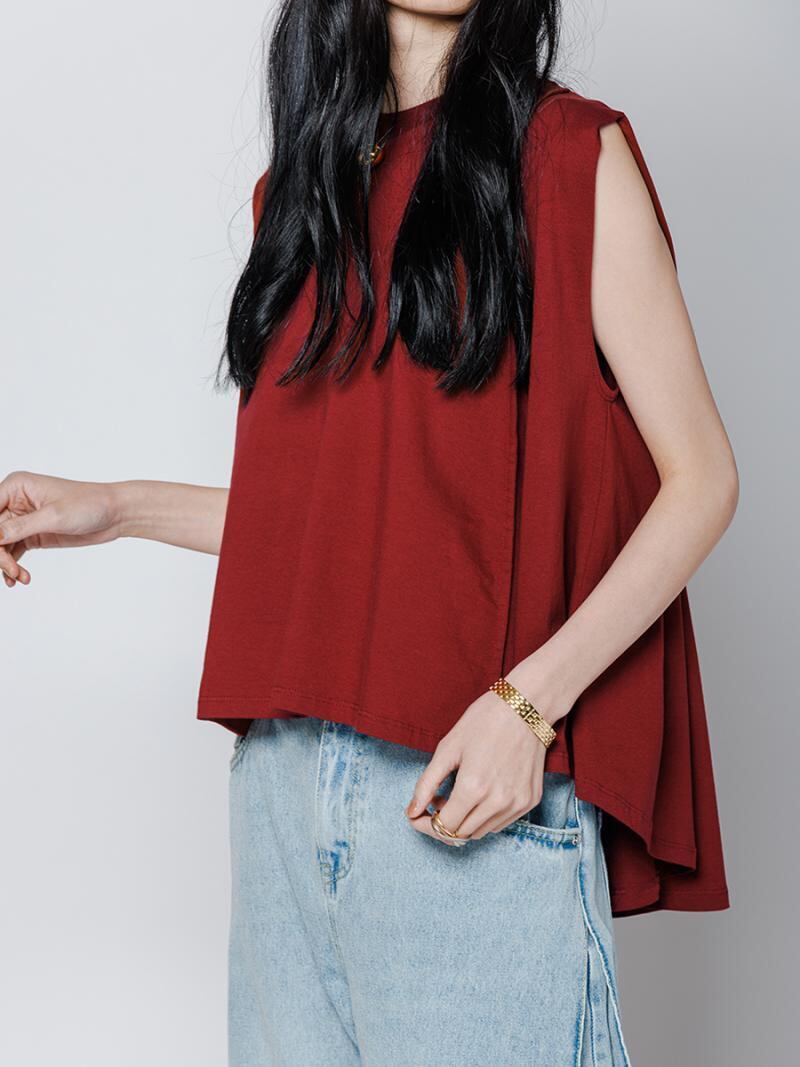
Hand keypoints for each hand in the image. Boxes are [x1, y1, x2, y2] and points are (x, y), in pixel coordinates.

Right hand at [0, 471, 122, 586]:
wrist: (115, 514)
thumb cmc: (89, 504)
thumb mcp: (53, 516)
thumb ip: (20, 527)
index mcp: (16, 486)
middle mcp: (15, 501)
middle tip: (12, 571)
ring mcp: (23, 520)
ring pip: (0, 545)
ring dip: (6, 563)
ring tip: (19, 577)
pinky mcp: (32, 535)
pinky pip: (12, 552)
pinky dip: (13, 566)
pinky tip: (19, 578)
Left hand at [405, 676, 566, 845]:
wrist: (526, 707)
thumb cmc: (484, 721)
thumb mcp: (447, 748)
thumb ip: (427, 783)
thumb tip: (412, 811)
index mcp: (473, 788)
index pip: (443, 827)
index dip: (425, 825)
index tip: (417, 816)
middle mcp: (497, 802)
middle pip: (461, 835)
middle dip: (442, 823)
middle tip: (437, 800)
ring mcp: (517, 804)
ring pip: (481, 832)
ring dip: (464, 821)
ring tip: (458, 794)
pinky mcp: (530, 801)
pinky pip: (501, 823)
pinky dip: (485, 817)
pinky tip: (481, 793)